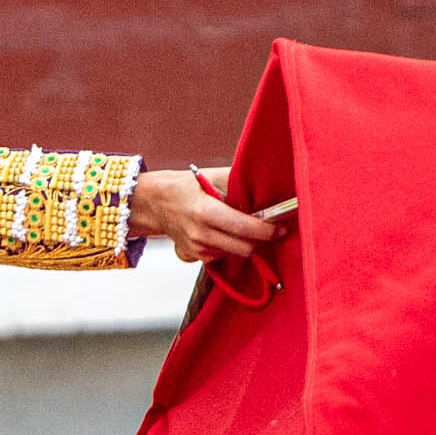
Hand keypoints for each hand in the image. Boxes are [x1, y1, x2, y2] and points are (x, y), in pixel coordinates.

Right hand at [127, 167, 279, 262]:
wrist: (154, 202)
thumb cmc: (183, 187)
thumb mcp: (211, 177)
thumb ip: (239, 185)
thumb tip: (268, 191)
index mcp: (206, 212)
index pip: (245, 228)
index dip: (268, 231)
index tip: (281, 229)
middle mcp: (200, 234)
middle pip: (244, 248)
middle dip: (258, 240)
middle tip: (264, 229)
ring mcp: (195, 248)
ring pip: (233, 254)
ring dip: (240, 242)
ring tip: (234, 226)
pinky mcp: (192, 256)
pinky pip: (220, 257)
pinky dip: (225, 246)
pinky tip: (217, 233)